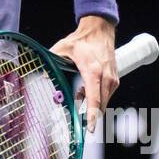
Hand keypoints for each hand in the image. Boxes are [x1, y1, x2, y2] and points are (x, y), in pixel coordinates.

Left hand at [50, 15, 117, 134]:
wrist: (99, 30)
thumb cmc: (81, 40)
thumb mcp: (62, 49)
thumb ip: (51, 62)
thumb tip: (43, 75)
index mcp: (92, 71)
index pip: (94, 98)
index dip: (92, 115)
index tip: (89, 128)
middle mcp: (106, 77)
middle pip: (100, 105)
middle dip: (88, 113)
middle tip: (76, 111)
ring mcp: (112, 79)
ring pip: (103, 102)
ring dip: (91, 104)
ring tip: (78, 92)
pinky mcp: (115, 80)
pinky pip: (106, 96)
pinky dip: (96, 98)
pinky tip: (85, 89)